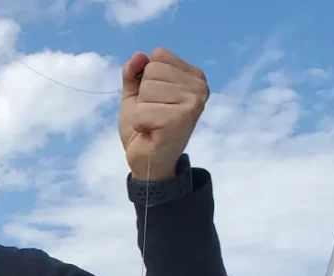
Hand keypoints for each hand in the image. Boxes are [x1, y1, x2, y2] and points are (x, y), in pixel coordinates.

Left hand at [119, 47, 208, 180]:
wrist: (148, 162)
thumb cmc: (145, 127)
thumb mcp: (136, 95)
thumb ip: (134, 73)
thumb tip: (139, 56)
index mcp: (193, 76)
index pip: (159, 55)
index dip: (146, 80)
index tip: (155, 101)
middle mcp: (199, 86)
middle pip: (152, 70)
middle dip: (144, 96)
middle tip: (153, 116)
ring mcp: (193, 102)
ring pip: (147, 89)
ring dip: (142, 111)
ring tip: (153, 124)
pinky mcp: (182, 119)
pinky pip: (143, 110)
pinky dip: (140, 124)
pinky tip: (152, 132)